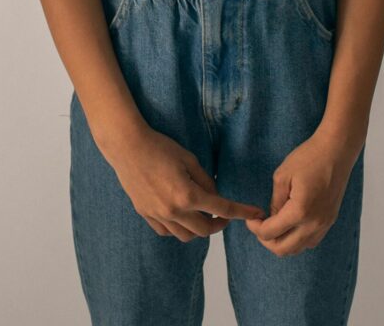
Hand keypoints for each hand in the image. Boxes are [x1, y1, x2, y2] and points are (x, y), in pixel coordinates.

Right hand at [108, 124, 265, 242]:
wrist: (128, 147)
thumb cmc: (160, 147)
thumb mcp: (189, 159)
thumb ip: (206, 180)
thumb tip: (214, 196)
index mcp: (188, 195)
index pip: (222, 209)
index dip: (241, 212)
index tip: (255, 214)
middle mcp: (173, 210)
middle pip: (204, 230)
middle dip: (219, 224)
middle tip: (223, 215)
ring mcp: (158, 215)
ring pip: (185, 236)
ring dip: (199, 229)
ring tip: (203, 216)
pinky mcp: (146, 214)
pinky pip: (167, 232)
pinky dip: (179, 228)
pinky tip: (181, 216)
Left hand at [245, 131, 360, 256]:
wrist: (336, 151)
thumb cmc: (309, 158)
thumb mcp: (282, 175)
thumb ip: (275, 201)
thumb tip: (272, 218)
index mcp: (299, 212)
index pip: (271, 233)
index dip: (255, 228)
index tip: (250, 219)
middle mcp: (313, 224)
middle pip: (284, 249)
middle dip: (267, 241)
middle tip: (259, 226)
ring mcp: (324, 224)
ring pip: (298, 248)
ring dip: (283, 242)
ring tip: (274, 225)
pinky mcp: (330, 221)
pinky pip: (310, 241)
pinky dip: (297, 239)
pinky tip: (291, 225)